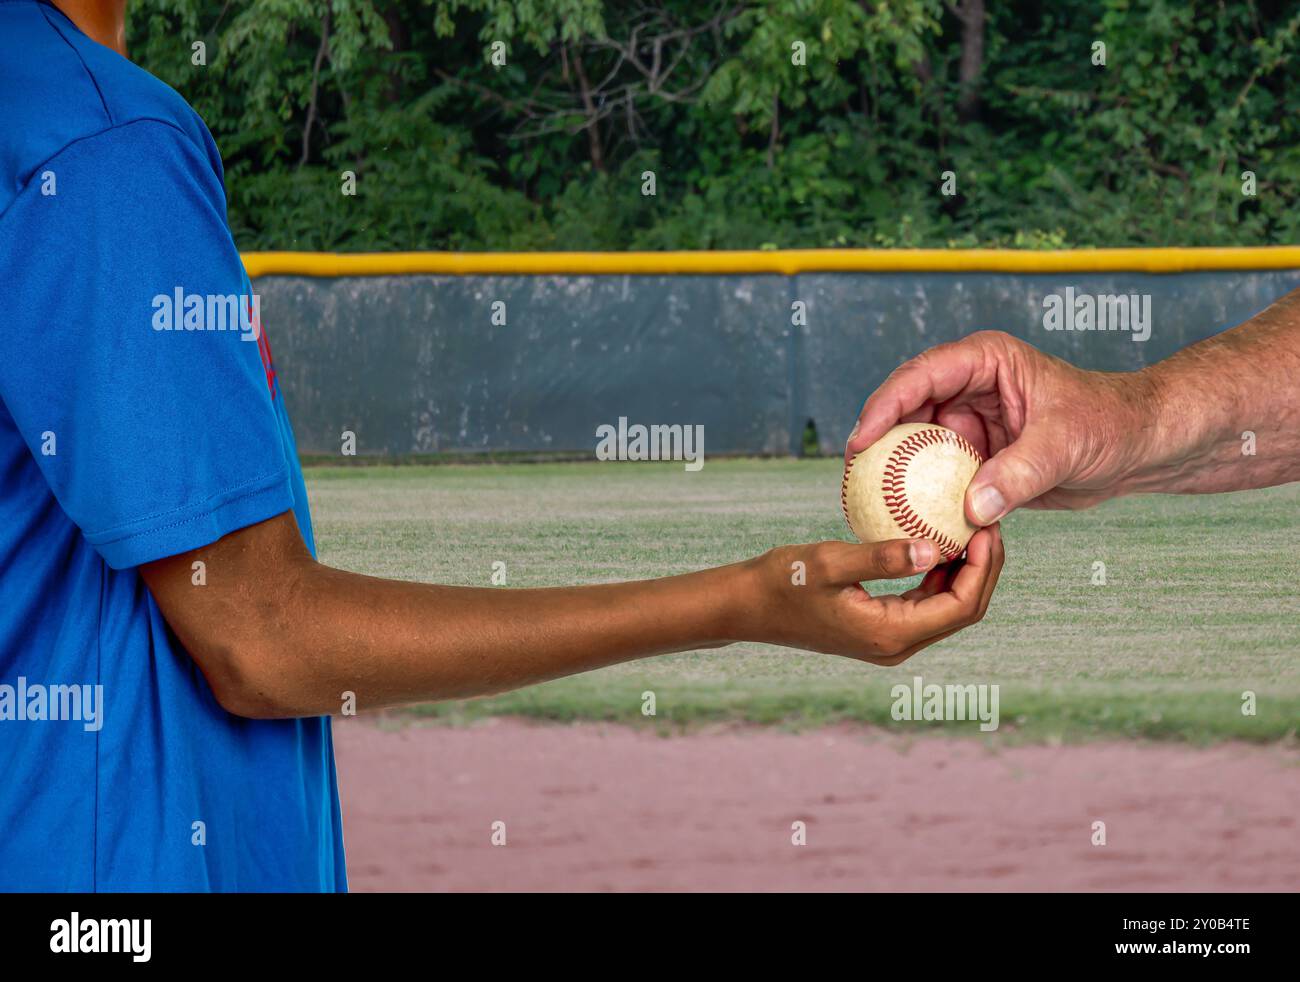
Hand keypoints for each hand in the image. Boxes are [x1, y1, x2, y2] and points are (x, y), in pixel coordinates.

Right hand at [736, 528, 1003, 665]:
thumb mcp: (830, 562)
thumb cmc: (782, 581)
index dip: (983, 568)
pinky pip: (924, 602)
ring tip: (970, 528)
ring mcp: (890, 639)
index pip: (960, 606)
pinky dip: (939, 574)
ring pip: (947, 607)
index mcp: (891, 634)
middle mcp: (897, 645)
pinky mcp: (880, 627)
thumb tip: (935, 548)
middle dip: (984, 569)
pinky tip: (937, 540)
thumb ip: (882, 557)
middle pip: (963, 611)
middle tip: (989, 524)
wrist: (748, 606)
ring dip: (965, 571)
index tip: (987, 528)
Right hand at [845, 331, 1154, 523]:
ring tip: (867, 504)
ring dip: (895, 474)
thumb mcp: (1066, 444)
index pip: (921, 376)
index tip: (863, 440)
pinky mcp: (977, 459)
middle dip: (876, 443)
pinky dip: (923, 498)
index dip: (885, 406)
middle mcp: (969, 389)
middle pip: (905, 411)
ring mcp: (970, 425)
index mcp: (984, 362)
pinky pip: (939, 477)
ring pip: (916, 446)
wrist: (1140, 448)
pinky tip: (904, 523)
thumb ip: (1019, 474)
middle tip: (853, 479)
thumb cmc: (1111, 425)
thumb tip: (972, 509)